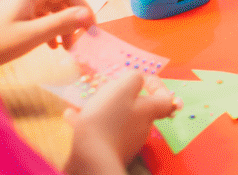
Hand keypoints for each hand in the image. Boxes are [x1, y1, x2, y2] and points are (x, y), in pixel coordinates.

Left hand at [0, 0, 95, 66]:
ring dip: (65, 22)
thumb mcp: (29, 36)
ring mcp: (21, 1)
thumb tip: (87, 15)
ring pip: (53, 5)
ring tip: (69, 46)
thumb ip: (59, 24)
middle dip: (77, 10)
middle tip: (86, 34)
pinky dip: (53, 26)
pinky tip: (55, 45)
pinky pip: (43, 14)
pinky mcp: (16, 13)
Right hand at [64, 70, 178, 172]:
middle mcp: (141, 128)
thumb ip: (133, 79)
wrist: (91, 158)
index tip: (145, 80)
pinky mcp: (109, 151)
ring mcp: (126, 141)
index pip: (166, 100)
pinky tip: (71, 115)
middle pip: (139, 109)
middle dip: (124, 97)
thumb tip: (138, 78)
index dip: (158, 87)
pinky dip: (88, 122)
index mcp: (148, 112)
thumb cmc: (108, 119)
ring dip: (103, 109)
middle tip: (108, 89)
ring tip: (85, 101)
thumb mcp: (122, 89)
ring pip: (117, 119)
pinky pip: (101, 132)